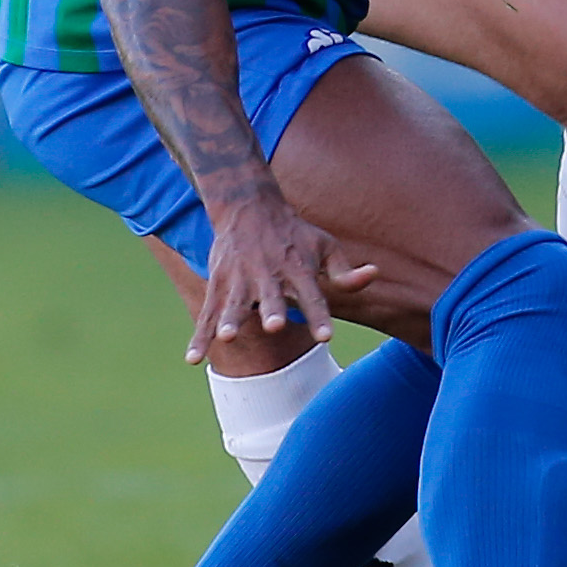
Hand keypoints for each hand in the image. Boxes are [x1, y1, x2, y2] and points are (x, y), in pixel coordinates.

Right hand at [190, 204, 378, 363]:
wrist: (249, 207)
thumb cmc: (295, 234)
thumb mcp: (324, 246)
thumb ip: (345, 271)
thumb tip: (374, 274)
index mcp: (298, 268)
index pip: (312, 295)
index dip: (319, 316)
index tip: (326, 337)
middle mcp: (268, 274)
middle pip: (271, 296)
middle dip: (272, 311)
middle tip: (274, 326)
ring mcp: (240, 279)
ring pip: (234, 303)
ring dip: (230, 320)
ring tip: (226, 338)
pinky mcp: (219, 284)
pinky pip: (207, 312)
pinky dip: (199, 336)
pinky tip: (192, 359)